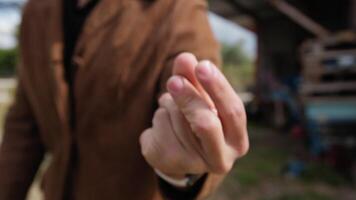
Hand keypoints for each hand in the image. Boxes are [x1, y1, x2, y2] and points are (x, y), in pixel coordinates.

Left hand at [139, 53, 248, 177]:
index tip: (202, 65)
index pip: (233, 111)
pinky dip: (159, 115)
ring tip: (173, 107)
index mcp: (237, 140)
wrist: (180, 152)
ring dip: (170, 104)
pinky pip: (160, 126)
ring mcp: (193, 164)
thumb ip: (195, 78)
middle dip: (189, 97)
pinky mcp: (168, 162)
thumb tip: (185, 57)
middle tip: (174, 80)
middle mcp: (221, 158)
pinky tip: (163, 122)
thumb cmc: (198, 118)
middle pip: (206, 123)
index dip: (218, 87)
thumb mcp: (202, 97)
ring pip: (177, 120)